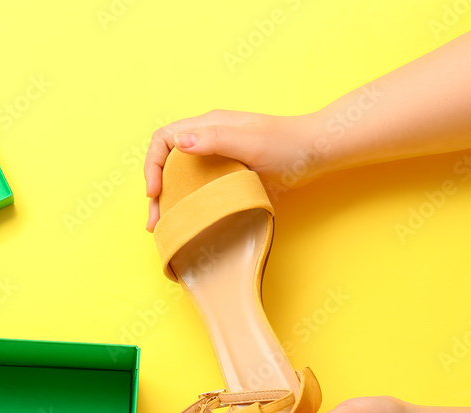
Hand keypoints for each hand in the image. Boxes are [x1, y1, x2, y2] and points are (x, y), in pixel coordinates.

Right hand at [144, 110, 324, 229]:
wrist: (317, 153)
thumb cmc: (287, 144)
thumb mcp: (250, 141)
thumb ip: (215, 139)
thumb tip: (180, 142)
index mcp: (208, 126)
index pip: (163, 139)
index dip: (153, 164)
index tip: (155, 192)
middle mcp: (207, 140)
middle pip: (167, 162)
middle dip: (156, 190)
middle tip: (155, 222)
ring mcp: (217, 158)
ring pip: (180, 178)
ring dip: (169, 202)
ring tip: (164, 228)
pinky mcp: (227, 175)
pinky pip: (198, 189)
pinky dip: (188, 205)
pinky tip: (187, 222)